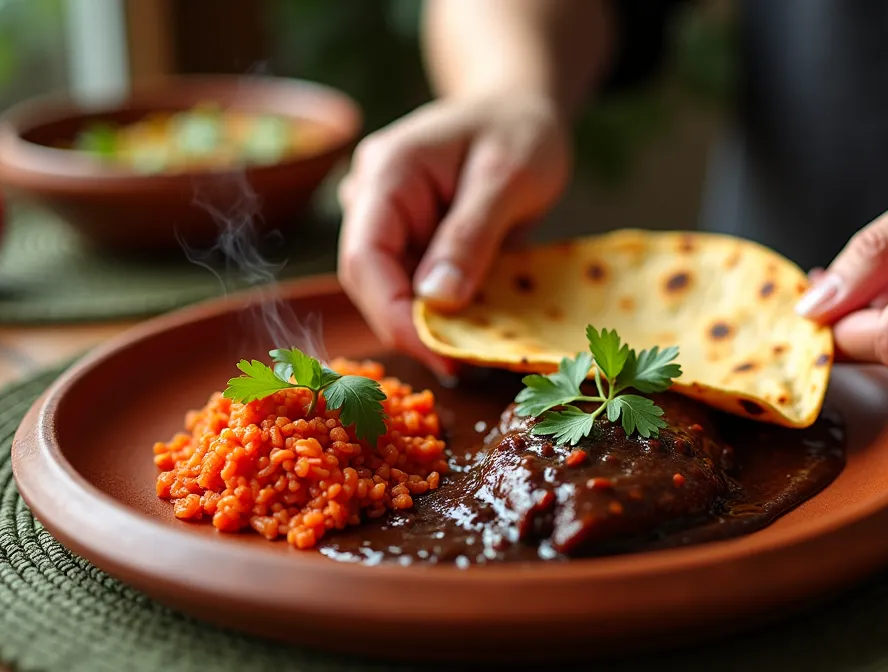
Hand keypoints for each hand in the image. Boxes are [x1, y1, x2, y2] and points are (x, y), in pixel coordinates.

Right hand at [338, 91, 570, 374]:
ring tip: (473, 354)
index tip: (437, 353)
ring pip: (390, 289)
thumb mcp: (507, 179)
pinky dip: (440, 313)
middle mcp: (373, 198)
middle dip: (409, 327)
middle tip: (461, 365)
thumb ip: (471, 235)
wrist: (521, 111)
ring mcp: (388, 221)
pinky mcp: (408, 241)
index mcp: (387, 173)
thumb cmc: (519, 132)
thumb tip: (437, 300)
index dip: (393, 314)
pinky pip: (413, 286)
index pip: (366, 257)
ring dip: (426, 325)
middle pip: (370, 280)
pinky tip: (473, 331)